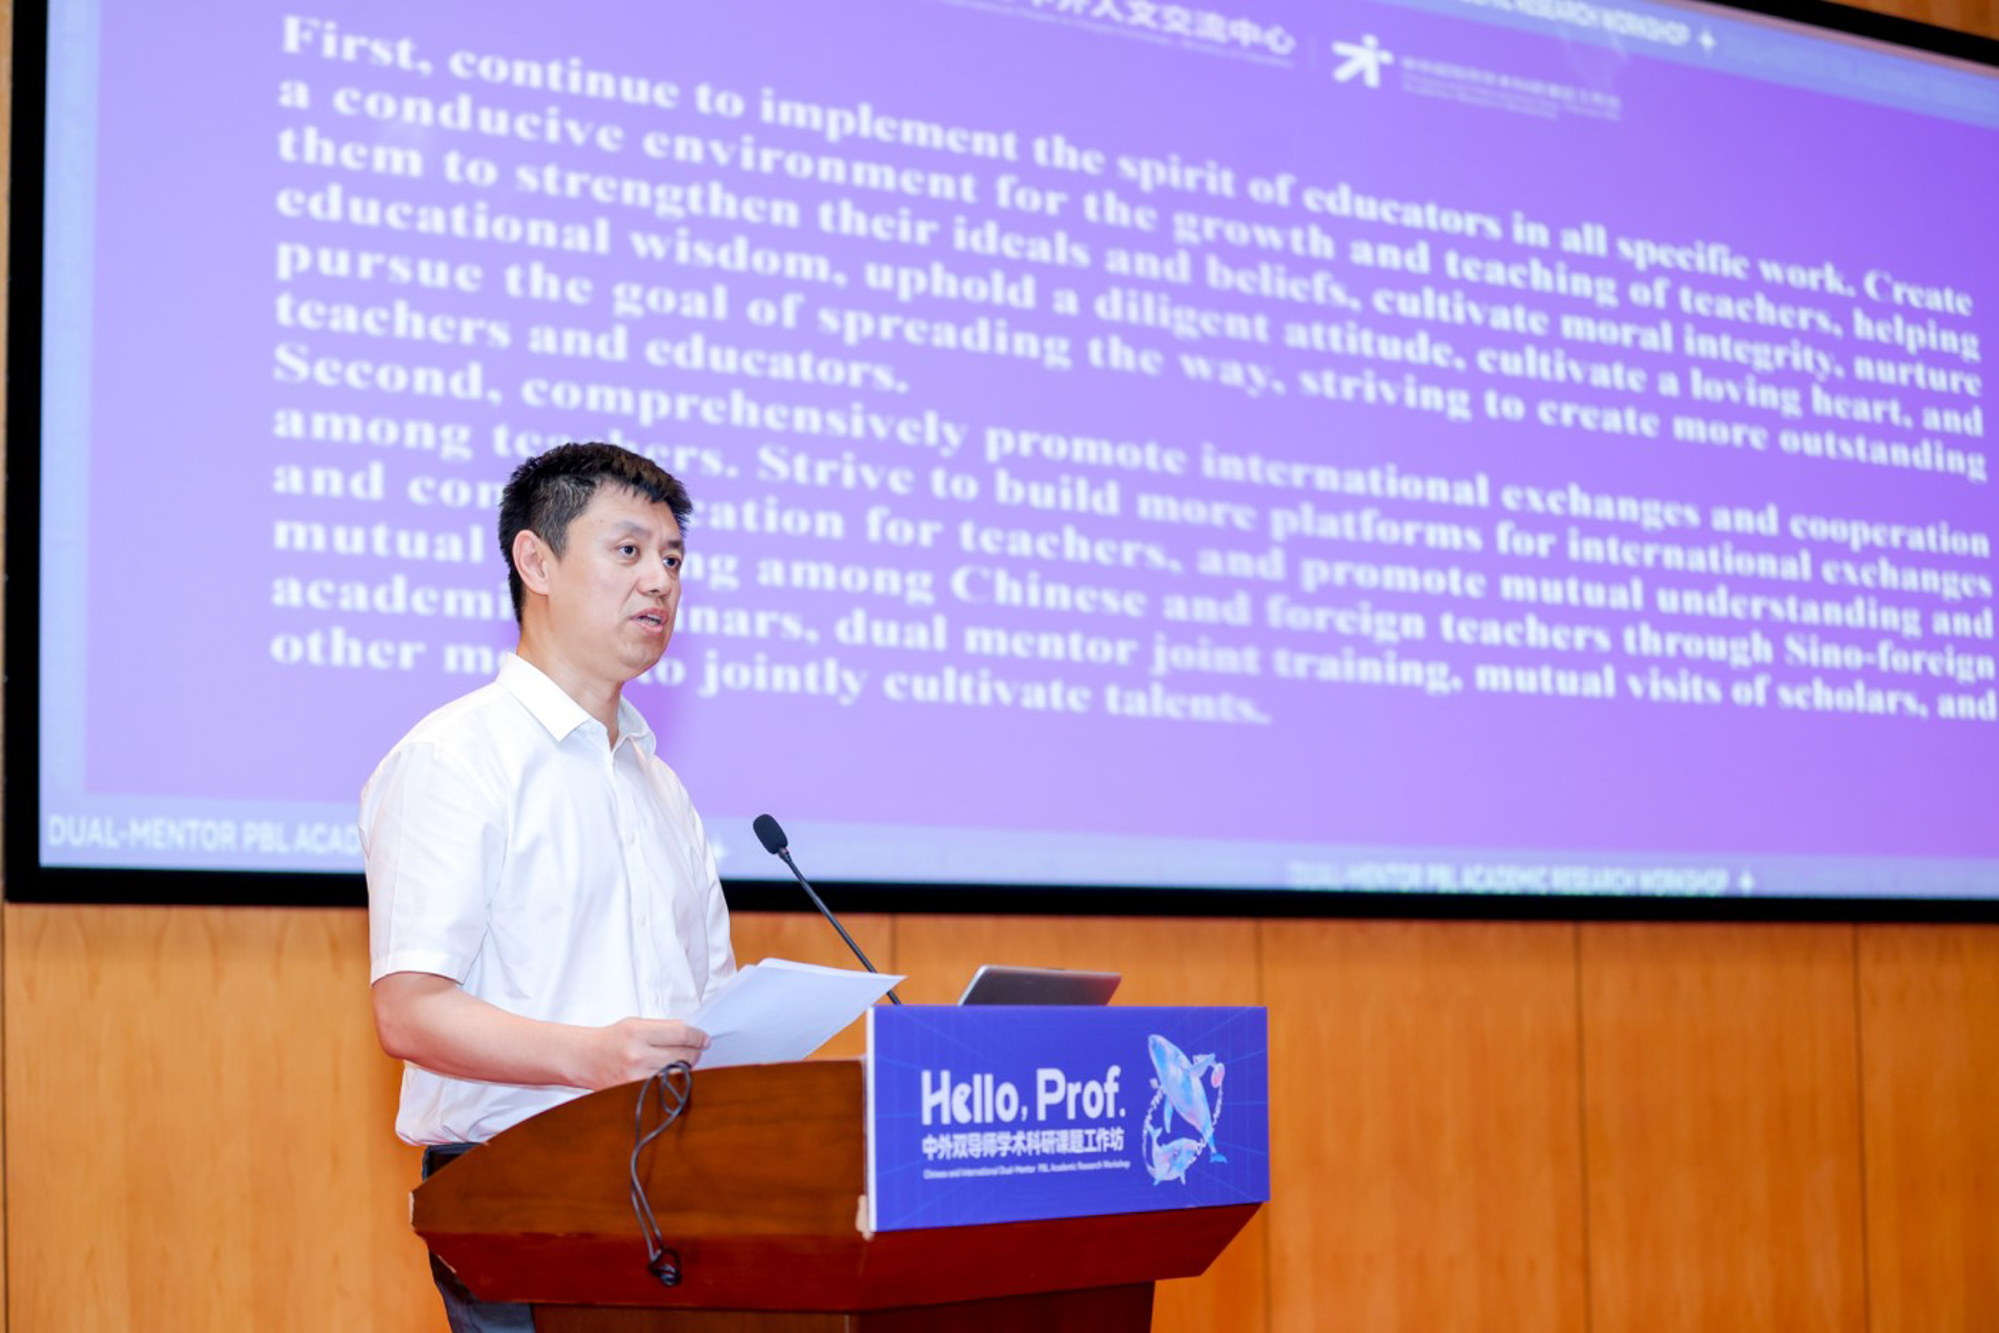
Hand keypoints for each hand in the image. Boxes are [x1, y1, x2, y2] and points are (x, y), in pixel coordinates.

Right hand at [579, 1018, 708, 1089]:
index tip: (704, 1039)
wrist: (585, 1058)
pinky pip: (664, 1087)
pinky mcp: (633, 1091)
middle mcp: (637, 1054)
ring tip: (684, 1061)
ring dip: (686, 1068)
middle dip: (695, 1052)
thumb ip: (663, 1028)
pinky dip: (672, 1081)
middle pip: (683, 1055)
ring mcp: (635, 1076)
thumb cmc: (612, 1038)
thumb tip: (691, 1033)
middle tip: (698, 1050)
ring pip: (677, 1074)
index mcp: (638, 1032)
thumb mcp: (636, 1024)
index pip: (681, 1034)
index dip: (697, 1036)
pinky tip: (672, 1074)